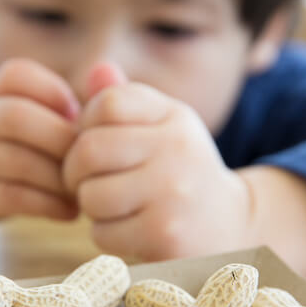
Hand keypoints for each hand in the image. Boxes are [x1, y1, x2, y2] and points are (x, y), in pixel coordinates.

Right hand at [0, 59, 80, 248]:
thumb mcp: (6, 129)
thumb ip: (51, 115)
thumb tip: (109, 101)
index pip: (16, 74)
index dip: (54, 92)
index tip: (77, 119)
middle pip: (15, 116)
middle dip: (62, 140)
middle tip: (91, 163)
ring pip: (15, 161)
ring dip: (59, 179)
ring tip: (84, 192)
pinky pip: (8, 196)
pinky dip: (47, 205)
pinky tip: (68, 212)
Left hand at [63, 64, 251, 260]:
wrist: (230, 228)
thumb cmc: (180, 174)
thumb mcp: (163, 129)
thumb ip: (126, 102)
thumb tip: (97, 70)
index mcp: (174, 116)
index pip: (107, 103)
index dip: (86, 125)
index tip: (97, 144)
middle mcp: (178, 148)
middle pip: (89, 149)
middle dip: (76, 171)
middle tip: (87, 182)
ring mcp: (173, 192)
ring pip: (91, 194)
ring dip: (91, 207)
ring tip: (114, 207)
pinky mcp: (164, 234)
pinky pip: (102, 232)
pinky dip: (107, 236)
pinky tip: (130, 231)